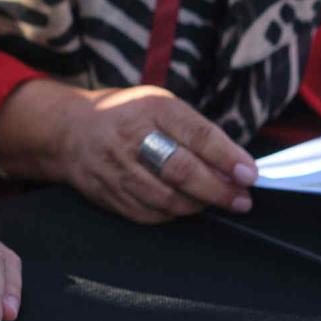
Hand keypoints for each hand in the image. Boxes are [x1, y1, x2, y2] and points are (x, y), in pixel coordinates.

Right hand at [0, 79, 256, 225]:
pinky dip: (172, 215)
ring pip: (165, 198)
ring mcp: (115, 167)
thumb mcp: (161, 106)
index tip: (250, 174)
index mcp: (151, 108)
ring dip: (198, 205)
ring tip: (217, 203)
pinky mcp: (105, 192)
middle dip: (218, 190)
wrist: (70, 129)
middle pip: (181, 170)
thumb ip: (196, 131)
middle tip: (241, 200)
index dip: (227, 157)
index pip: (197, 134)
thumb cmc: (128, 116)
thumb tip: (236, 166)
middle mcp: (130, 136)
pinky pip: (147, 214)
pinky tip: (185, 207)